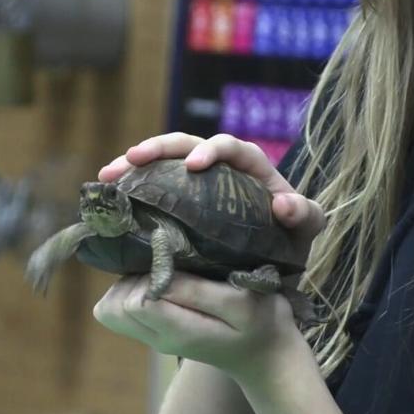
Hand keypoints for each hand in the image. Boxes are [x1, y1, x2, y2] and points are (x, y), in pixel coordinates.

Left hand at [93, 270, 304, 381]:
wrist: (265, 354)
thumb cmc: (261, 321)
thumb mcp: (241, 303)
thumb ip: (198, 292)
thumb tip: (157, 275)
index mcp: (179, 332)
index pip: (135, 302)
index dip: (149, 272)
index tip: (175, 256)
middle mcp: (157, 338)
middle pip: (114, 305)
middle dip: (134, 276)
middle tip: (167, 262)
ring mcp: (152, 337)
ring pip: (110, 307)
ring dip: (129, 282)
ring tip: (162, 268)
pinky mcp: (151, 329)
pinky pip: (119, 309)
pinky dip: (129, 289)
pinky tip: (158, 277)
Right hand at [99, 132, 325, 256]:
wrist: (269, 270)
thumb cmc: (290, 241)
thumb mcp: (304, 229)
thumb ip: (305, 215)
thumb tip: (284, 205)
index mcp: (249, 166)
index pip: (229, 147)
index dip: (211, 150)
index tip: (195, 166)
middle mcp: (218, 168)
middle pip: (185, 144)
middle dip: (158, 148)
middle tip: (133, 159)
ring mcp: (192, 184)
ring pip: (161, 163)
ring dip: (133, 165)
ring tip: (108, 176)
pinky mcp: (175, 203)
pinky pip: (150, 189)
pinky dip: (130, 191)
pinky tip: (109, 199)